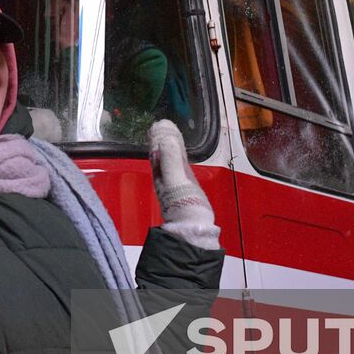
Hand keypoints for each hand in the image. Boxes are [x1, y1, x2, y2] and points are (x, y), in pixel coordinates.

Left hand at [148, 120, 219, 250]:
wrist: (195, 229)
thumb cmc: (185, 206)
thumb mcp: (177, 181)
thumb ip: (171, 161)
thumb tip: (165, 138)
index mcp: (162, 173)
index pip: (158, 150)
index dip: (159, 137)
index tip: (160, 124)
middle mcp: (166, 177)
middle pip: (163, 154)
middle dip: (163, 140)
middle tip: (164, 125)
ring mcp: (175, 183)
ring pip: (170, 160)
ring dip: (170, 147)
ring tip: (171, 135)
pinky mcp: (185, 189)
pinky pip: (179, 168)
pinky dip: (178, 158)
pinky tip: (180, 157)